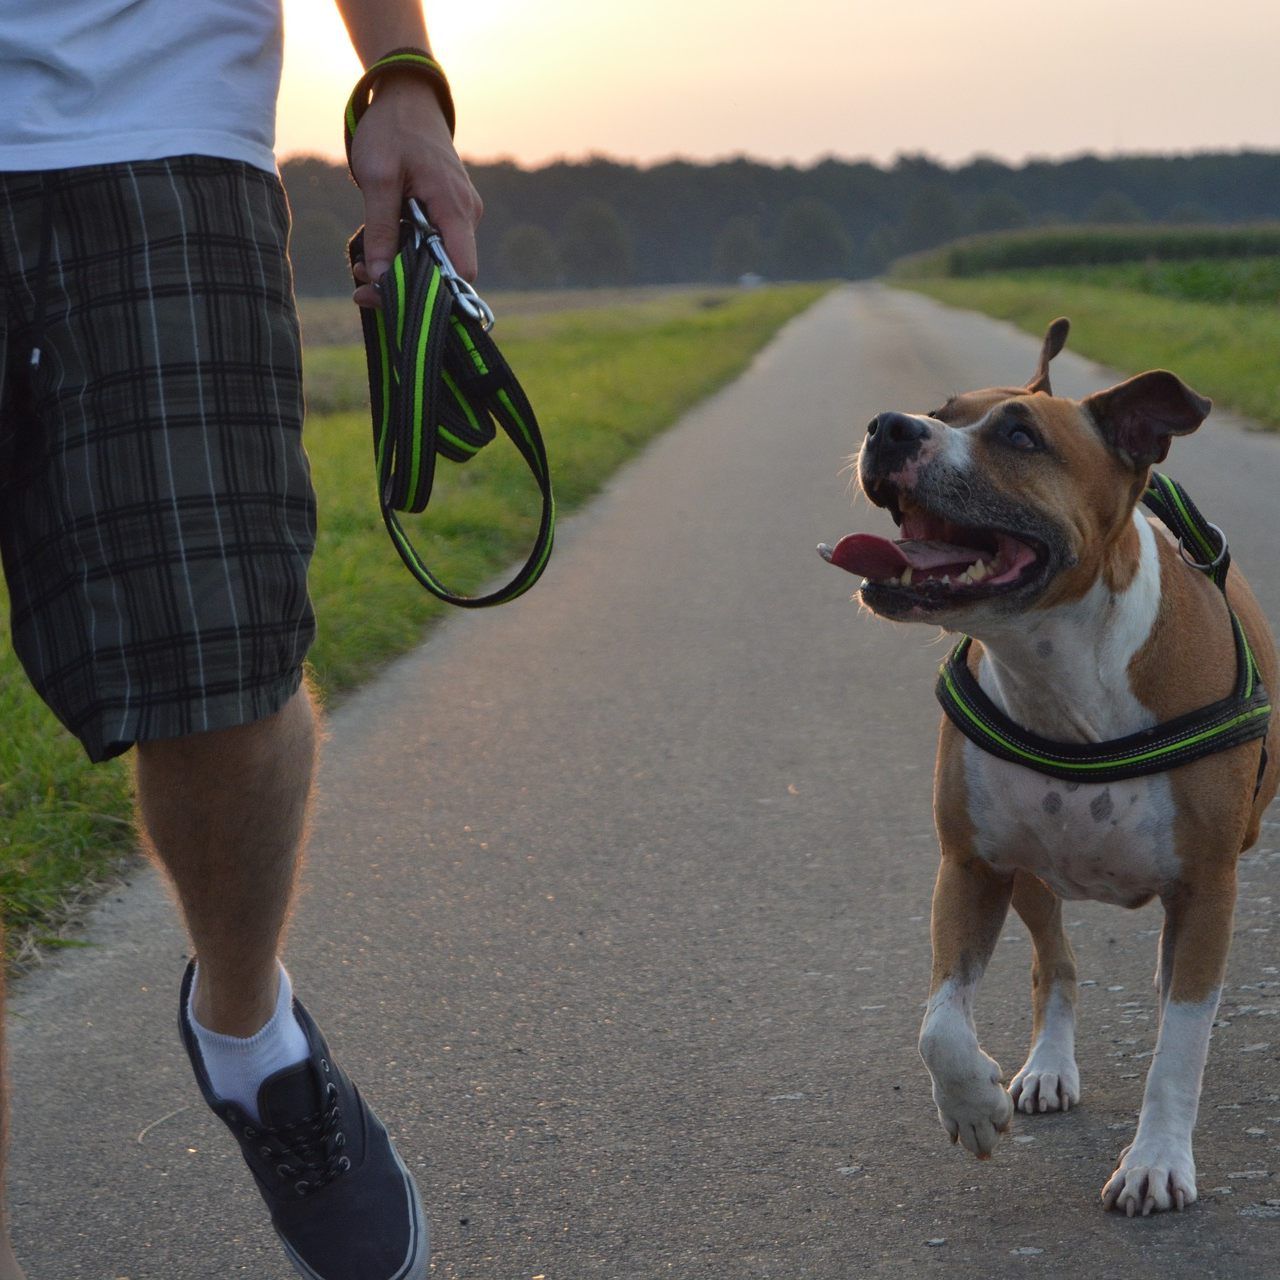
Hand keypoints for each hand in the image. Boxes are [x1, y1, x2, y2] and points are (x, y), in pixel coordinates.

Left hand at [348, 72, 482, 306]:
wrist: (407, 98)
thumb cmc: (392, 130)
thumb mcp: (378, 177)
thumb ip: (381, 229)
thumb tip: (380, 277)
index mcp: (455, 208)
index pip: (463, 271)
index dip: (437, 292)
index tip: (394, 295)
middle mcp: (466, 216)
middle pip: (447, 271)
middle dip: (406, 284)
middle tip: (362, 285)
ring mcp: (460, 215)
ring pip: (436, 260)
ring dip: (401, 269)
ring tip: (362, 266)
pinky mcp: (448, 214)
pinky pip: (432, 244)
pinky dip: (405, 253)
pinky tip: (378, 249)